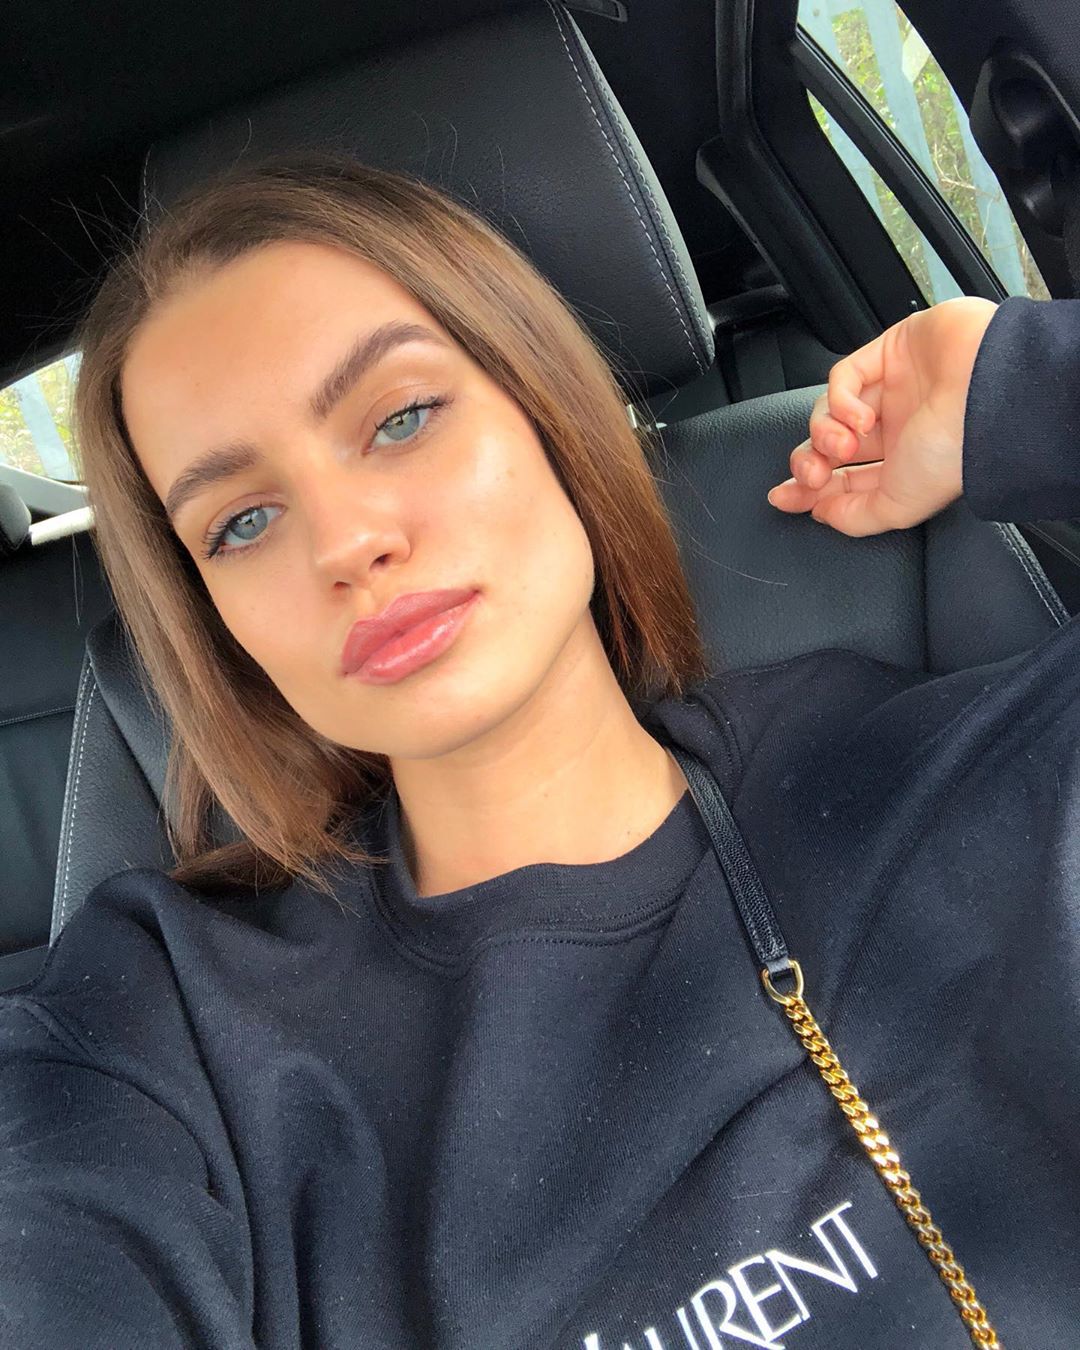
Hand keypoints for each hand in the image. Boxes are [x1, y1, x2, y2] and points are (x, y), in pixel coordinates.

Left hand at [766, 296, 998, 535]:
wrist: (987, 398)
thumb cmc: (955, 452)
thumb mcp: (898, 506)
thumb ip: (854, 516)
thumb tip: (819, 512)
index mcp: (905, 461)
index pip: (845, 476)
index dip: (810, 488)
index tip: (784, 498)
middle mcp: (899, 424)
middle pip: (829, 443)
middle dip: (810, 462)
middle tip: (815, 474)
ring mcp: (894, 386)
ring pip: (830, 409)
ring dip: (824, 432)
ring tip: (842, 445)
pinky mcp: (891, 349)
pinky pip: (844, 375)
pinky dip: (839, 399)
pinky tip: (857, 416)